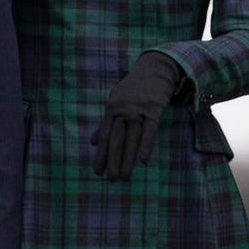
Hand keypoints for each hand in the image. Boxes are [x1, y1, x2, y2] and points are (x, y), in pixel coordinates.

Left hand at [91, 52, 183, 180]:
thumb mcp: (115, 101)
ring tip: (125, 177)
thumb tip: (93, 142)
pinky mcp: (154, 109)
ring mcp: (138, 110)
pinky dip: (146, 145)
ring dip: (128, 159)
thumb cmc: (134, 87)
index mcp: (111, 110)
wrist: (155, 68)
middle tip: (110, 180)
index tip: (98, 171)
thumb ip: (105, 123)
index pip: (104, 137)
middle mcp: (122, 111)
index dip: (101, 155)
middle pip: (116, 140)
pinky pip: (150, 130)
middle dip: (112, 161)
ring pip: (132, 139)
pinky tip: (143, 160)